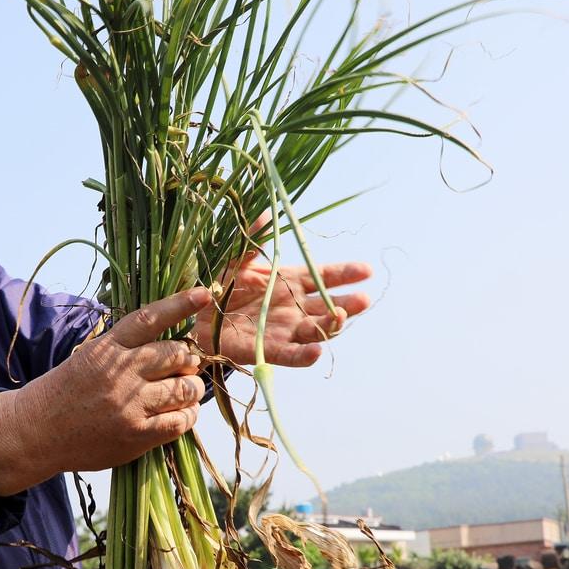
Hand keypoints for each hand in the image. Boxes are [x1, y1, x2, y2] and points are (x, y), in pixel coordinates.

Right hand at [0, 288, 209, 494]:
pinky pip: (180, 421)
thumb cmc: (66, 391)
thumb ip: (126, 348)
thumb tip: (175, 347)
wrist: (36, 432)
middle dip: (189, 359)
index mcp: (107, 348)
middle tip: (185, 367)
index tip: (204, 294)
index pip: (150, 319)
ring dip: (192, 388)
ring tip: (184, 390)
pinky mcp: (136, 435)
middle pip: (177, 354)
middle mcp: (121, 373)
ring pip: (185, 388)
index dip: (179, 305)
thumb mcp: (89, 357)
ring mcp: (130, 406)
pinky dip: (187, 415)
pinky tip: (180, 414)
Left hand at [194, 254, 370, 366]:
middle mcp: (295, 307)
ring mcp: (285, 330)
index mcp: (291, 282)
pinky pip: (291, 354)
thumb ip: (252, 240)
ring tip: (340, 318)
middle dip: (347, 304)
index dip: (345, 274)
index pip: (324, 277)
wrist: (202, 318)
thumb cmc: (225, 288)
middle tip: (363, 299)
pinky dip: (304, 355)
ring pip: (315, 330)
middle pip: (327, 306)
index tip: (366, 270)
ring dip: (330, 326)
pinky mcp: (269, 350)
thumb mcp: (237, 260)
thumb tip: (265, 214)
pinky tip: (316, 352)